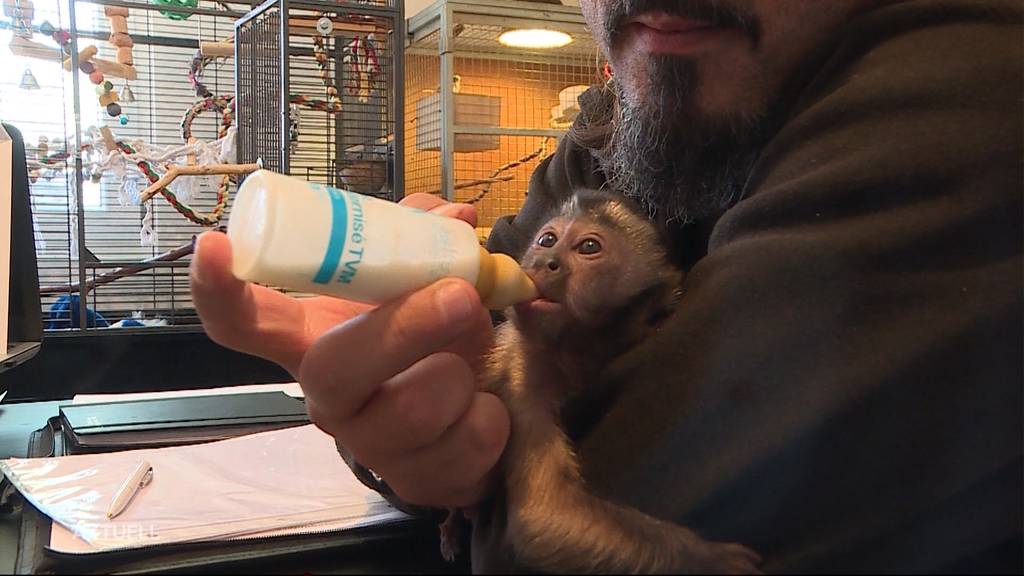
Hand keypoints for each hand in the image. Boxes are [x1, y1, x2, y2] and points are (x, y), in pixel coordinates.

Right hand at [190, 194, 508, 508]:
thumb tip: (454, 217)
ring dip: (461, 370)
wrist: (475, 409)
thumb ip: (427, 238)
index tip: (215, 247)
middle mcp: (328, 397)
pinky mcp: (420, 482)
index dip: (219, 289)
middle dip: (404, 327)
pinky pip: (466, 441)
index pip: (243, 322)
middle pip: (334, 369)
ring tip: (468, 363)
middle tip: (459, 294)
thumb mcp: (426, 280)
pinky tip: (482, 408)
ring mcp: (370, 446)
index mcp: (314, 339)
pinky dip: (491, 414)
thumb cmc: (435, 336)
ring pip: (415, 406)